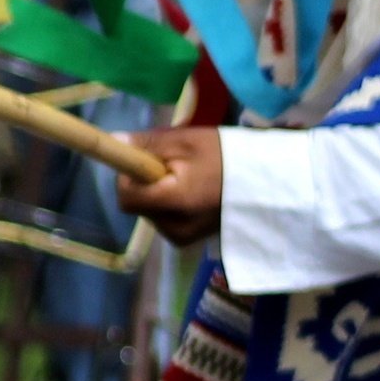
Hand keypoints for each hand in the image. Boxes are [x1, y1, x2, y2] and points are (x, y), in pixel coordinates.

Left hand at [117, 126, 222, 245]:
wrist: (263, 184)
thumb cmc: (226, 157)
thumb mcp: (186, 141)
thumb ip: (148, 143)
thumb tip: (115, 140)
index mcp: (174, 203)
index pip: (126, 197)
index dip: (128, 176)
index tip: (144, 160)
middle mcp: (174, 227)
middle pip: (136, 205)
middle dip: (145, 183)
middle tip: (173, 166)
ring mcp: (181, 237)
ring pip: (148, 211)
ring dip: (156, 194)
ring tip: (186, 179)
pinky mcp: (186, 240)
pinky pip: (162, 219)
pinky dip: (167, 205)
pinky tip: (190, 193)